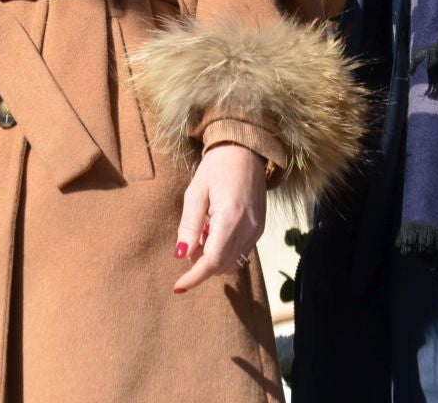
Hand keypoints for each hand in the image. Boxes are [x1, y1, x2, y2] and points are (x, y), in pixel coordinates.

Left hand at [172, 142, 267, 294]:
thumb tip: (181, 255)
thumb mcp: (195, 192)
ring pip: (231, 261)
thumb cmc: (217, 167)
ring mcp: (257, 231)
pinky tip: (215, 228)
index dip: (194, 277)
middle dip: (201, 262)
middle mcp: (248, 230)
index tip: (178, 287)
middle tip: (191, 237)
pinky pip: (239, 251)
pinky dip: (223, 249)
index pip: (212, 261)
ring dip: (212, 256)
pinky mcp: (259, 229)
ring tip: (204, 227)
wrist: (246, 151)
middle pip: (222, 265)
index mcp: (231, 219)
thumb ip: (189, 225)